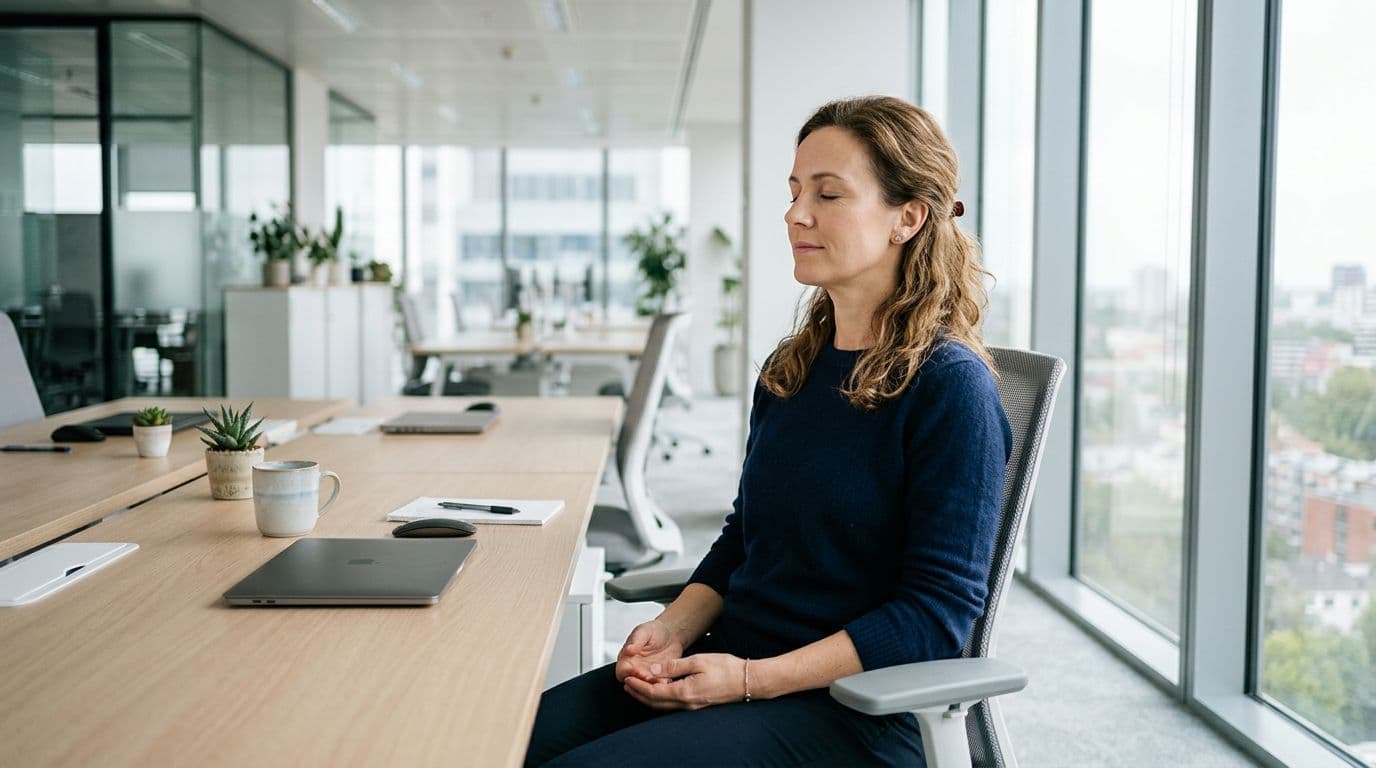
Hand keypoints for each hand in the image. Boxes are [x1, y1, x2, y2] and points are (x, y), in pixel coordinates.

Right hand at [615, 619, 684, 683]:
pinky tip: (669, 680)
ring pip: (647, 687)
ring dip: (653, 686)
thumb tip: (628, 649)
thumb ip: (636, 641)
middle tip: (650, 677)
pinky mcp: (660, 678)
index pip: (622, 672)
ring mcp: (648, 675)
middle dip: (642, 682)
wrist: (671, 634)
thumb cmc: (654, 631)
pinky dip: (664, 685)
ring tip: (661, 680)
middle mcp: (636, 669)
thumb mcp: (644, 631)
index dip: (628, 673)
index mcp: (627, 658)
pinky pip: (660, 686)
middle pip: (633, 683)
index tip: (638, 671)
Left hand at [622, 653, 746, 710]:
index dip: (638, 686)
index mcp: (684, 692)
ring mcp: (693, 706)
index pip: (654, 692)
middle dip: (639, 694)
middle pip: (656, 702)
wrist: (748, 681)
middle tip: (627, 685)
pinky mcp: (698, 704)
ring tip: (638, 688)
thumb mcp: (698, 661)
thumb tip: (654, 669)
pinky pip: (674, 704)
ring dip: (649, 697)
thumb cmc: (726, 669)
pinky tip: (660, 690)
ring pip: (664, 705)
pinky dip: (661, 698)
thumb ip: (674, 666)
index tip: (628, 679)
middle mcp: (687, 703)